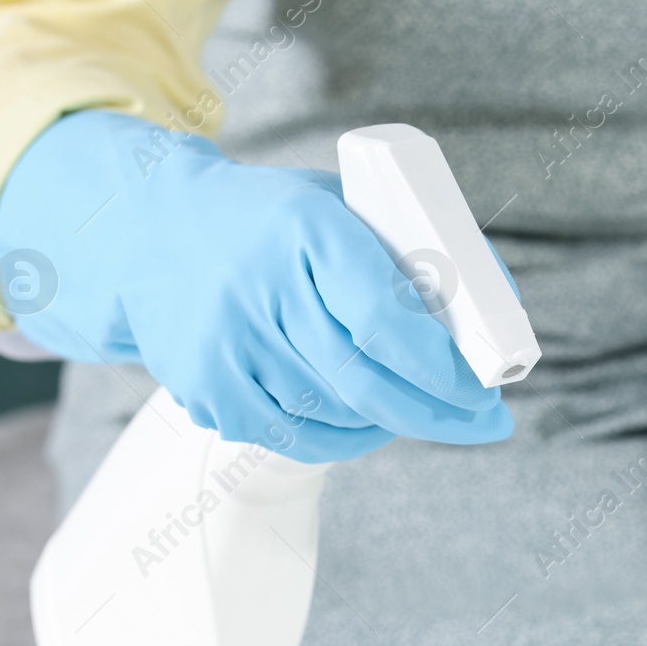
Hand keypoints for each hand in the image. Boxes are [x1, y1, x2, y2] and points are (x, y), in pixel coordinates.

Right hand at [0, 110, 510, 461]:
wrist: (150, 231)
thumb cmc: (274, 222)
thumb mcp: (342, 208)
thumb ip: (414, 253)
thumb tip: (495, 307)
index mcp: (303, 230)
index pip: (384, 319)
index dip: (440, 368)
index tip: (483, 392)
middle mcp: (257, 287)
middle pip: (364, 381)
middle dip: (437, 412)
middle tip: (483, 424)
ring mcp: (224, 344)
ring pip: (335, 414)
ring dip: (390, 420)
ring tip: (419, 408)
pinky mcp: (205, 386)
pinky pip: (294, 436)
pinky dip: (342, 437)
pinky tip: (366, 422)